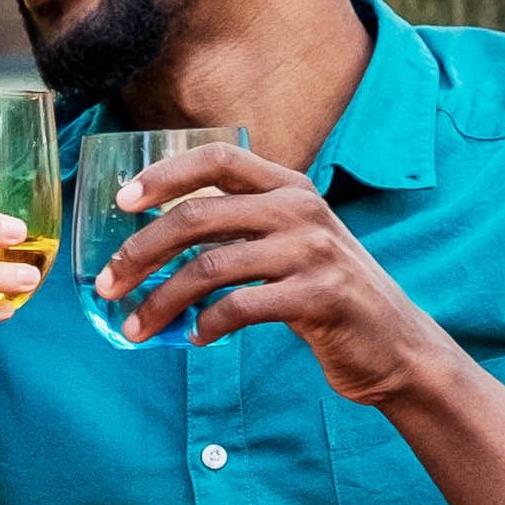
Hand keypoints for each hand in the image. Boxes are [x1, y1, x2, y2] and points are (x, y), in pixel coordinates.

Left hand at [91, 142, 452, 400]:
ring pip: (210, 267)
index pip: (217, 158)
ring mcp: (313, 251)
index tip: (121, 202)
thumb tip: (156, 242)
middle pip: (197, 216)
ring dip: (161, 300)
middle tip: (107, 284)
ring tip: (136, 327)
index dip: (164, 175)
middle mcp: (301, 209)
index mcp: (289, 187)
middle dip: (140, 252)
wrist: (397, 346)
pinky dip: (207, 326)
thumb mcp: (291, 245)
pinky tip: (196, 339)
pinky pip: (240, 306)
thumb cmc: (327, 295)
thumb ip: (241, 230)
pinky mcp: (320, 296)